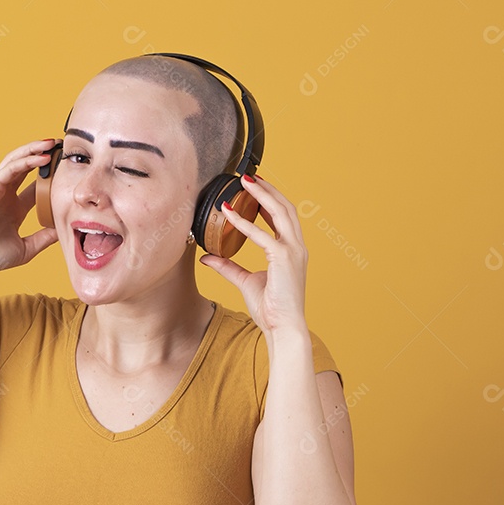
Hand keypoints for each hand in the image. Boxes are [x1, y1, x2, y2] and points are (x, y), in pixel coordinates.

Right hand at [0, 139, 59, 281]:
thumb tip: (65, 231)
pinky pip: (9, 169)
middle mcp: (6, 195)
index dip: (51, 175)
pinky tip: (42, 158)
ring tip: (52, 143)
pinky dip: (26, 161)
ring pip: (16, 162)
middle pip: (26, 167)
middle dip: (42, 154)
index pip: (36, 186)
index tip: (67, 169)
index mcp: (14, 208)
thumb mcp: (26, 248)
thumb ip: (44, 238)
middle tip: (61, 147)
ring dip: (34, 150)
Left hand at [199, 176, 308, 336]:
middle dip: (268, 189)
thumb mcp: (245, 282)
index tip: (255, 187)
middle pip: (285, 208)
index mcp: (292, 251)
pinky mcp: (283, 259)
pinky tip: (229, 212)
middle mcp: (296, 247)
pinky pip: (261, 235)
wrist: (283, 328)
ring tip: (245, 181)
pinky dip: (244, 222)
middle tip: (249, 176)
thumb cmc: (271, 309)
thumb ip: (227, 266)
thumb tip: (207, 256)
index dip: (270, 199)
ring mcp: (293, 251)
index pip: (283, 218)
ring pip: (280, 213)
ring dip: (262, 194)